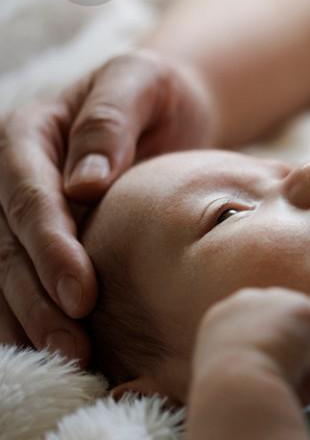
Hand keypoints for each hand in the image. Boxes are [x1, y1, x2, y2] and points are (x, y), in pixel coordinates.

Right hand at [0, 51, 215, 362]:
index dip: (50, 246)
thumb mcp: (140, 81)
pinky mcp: (33, 236)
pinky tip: (52, 350)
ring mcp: (14, 207)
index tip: (82, 292)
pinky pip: (18, 279)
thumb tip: (85, 183)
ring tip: (70, 359)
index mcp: (28, 131)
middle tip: (75, 343)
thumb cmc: (154, 91)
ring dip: (30, 319)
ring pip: (5, 270)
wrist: (163, 105)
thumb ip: (110, 121)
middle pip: (9, 243)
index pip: (27, 195)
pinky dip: (30, 316)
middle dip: (37, 298)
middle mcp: (9, 172)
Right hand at [190, 287, 309, 407]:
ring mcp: (274, 302)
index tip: (298, 375)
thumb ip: (258, 367)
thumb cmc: (231, 399)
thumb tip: (287, 380)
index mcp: (222, 320)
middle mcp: (246, 303)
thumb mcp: (237, 379)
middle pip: (289, 325)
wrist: (233, 390)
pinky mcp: (303, 310)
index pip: (261, 328)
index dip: (284, 350)